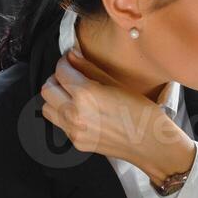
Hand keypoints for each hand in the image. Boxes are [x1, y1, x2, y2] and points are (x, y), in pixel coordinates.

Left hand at [40, 49, 194, 178]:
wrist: (151, 143)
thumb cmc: (142, 112)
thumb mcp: (117, 84)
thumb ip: (89, 68)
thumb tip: (71, 54)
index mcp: (86, 94)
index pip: (60, 71)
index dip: (64, 63)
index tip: (70, 62)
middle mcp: (76, 113)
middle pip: (47, 89)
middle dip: (56, 79)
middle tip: (69, 76)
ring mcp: (74, 130)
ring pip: (46, 108)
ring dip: (55, 98)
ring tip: (71, 94)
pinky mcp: (77, 142)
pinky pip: (59, 123)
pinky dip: (64, 113)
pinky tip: (81, 110)